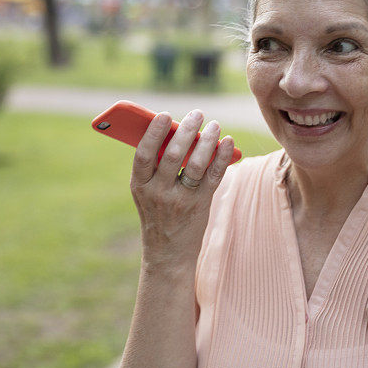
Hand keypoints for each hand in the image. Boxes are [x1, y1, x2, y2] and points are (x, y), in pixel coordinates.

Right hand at [130, 109, 233, 266]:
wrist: (167, 253)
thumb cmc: (157, 212)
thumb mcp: (147, 191)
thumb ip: (157, 165)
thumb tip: (178, 129)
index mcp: (139, 185)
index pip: (143, 154)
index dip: (153, 133)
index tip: (164, 115)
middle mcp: (158, 193)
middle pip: (173, 155)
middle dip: (186, 130)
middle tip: (197, 114)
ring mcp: (180, 200)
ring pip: (196, 164)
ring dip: (207, 141)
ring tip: (214, 125)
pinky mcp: (200, 205)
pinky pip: (214, 176)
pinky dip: (222, 157)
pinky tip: (228, 142)